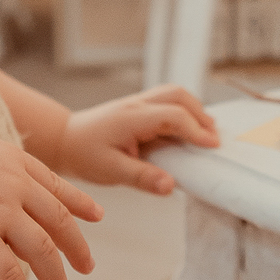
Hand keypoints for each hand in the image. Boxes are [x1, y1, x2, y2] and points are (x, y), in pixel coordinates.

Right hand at [0, 134, 102, 279]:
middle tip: (87, 268)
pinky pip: (11, 275)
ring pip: (43, 251)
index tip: (97, 217)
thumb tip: (9, 194)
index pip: (55, 185)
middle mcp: (12, 182)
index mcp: (10, 160)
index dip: (79, 203)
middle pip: (58, 220)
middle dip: (77, 248)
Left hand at [56, 85, 219, 195]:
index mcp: (132, 118)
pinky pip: (167, 100)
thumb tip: (172, 186)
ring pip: (174, 93)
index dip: (196, 130)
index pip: (173, 116)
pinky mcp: (138, 107)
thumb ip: (142, 177)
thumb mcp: (112, 171)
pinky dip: (183, 110)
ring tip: (206, 133)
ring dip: (194, 109)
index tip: (213, 147)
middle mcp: (137, 104)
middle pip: (178, 95)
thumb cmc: (86, 155)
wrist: (65, 140)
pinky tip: (188, 130)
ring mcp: (138, 102)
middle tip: (214, 139)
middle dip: (201, 115)